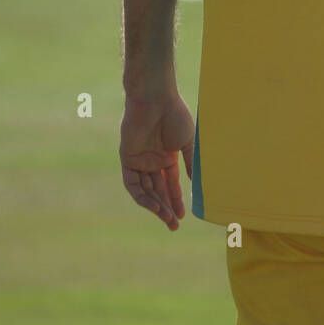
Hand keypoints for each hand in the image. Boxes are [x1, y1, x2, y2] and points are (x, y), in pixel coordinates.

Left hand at [119, 92, 194, 230]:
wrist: (156, 99)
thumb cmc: (174, 115)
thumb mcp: (188, 142)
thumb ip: (190, 162)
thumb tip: (196, 183)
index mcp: (167, 155)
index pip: (171, 183)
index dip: (177, 199)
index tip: (184, 215)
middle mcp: (152, 160)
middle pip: (158, 190)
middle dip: (166, 207)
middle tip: (174, 225)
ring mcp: (139, 159)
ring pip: (145, 190)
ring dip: (155, 205)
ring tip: (167, 218)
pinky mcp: (127, 158)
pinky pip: (132, 183)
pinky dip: (142, 196)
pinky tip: (154, 205)